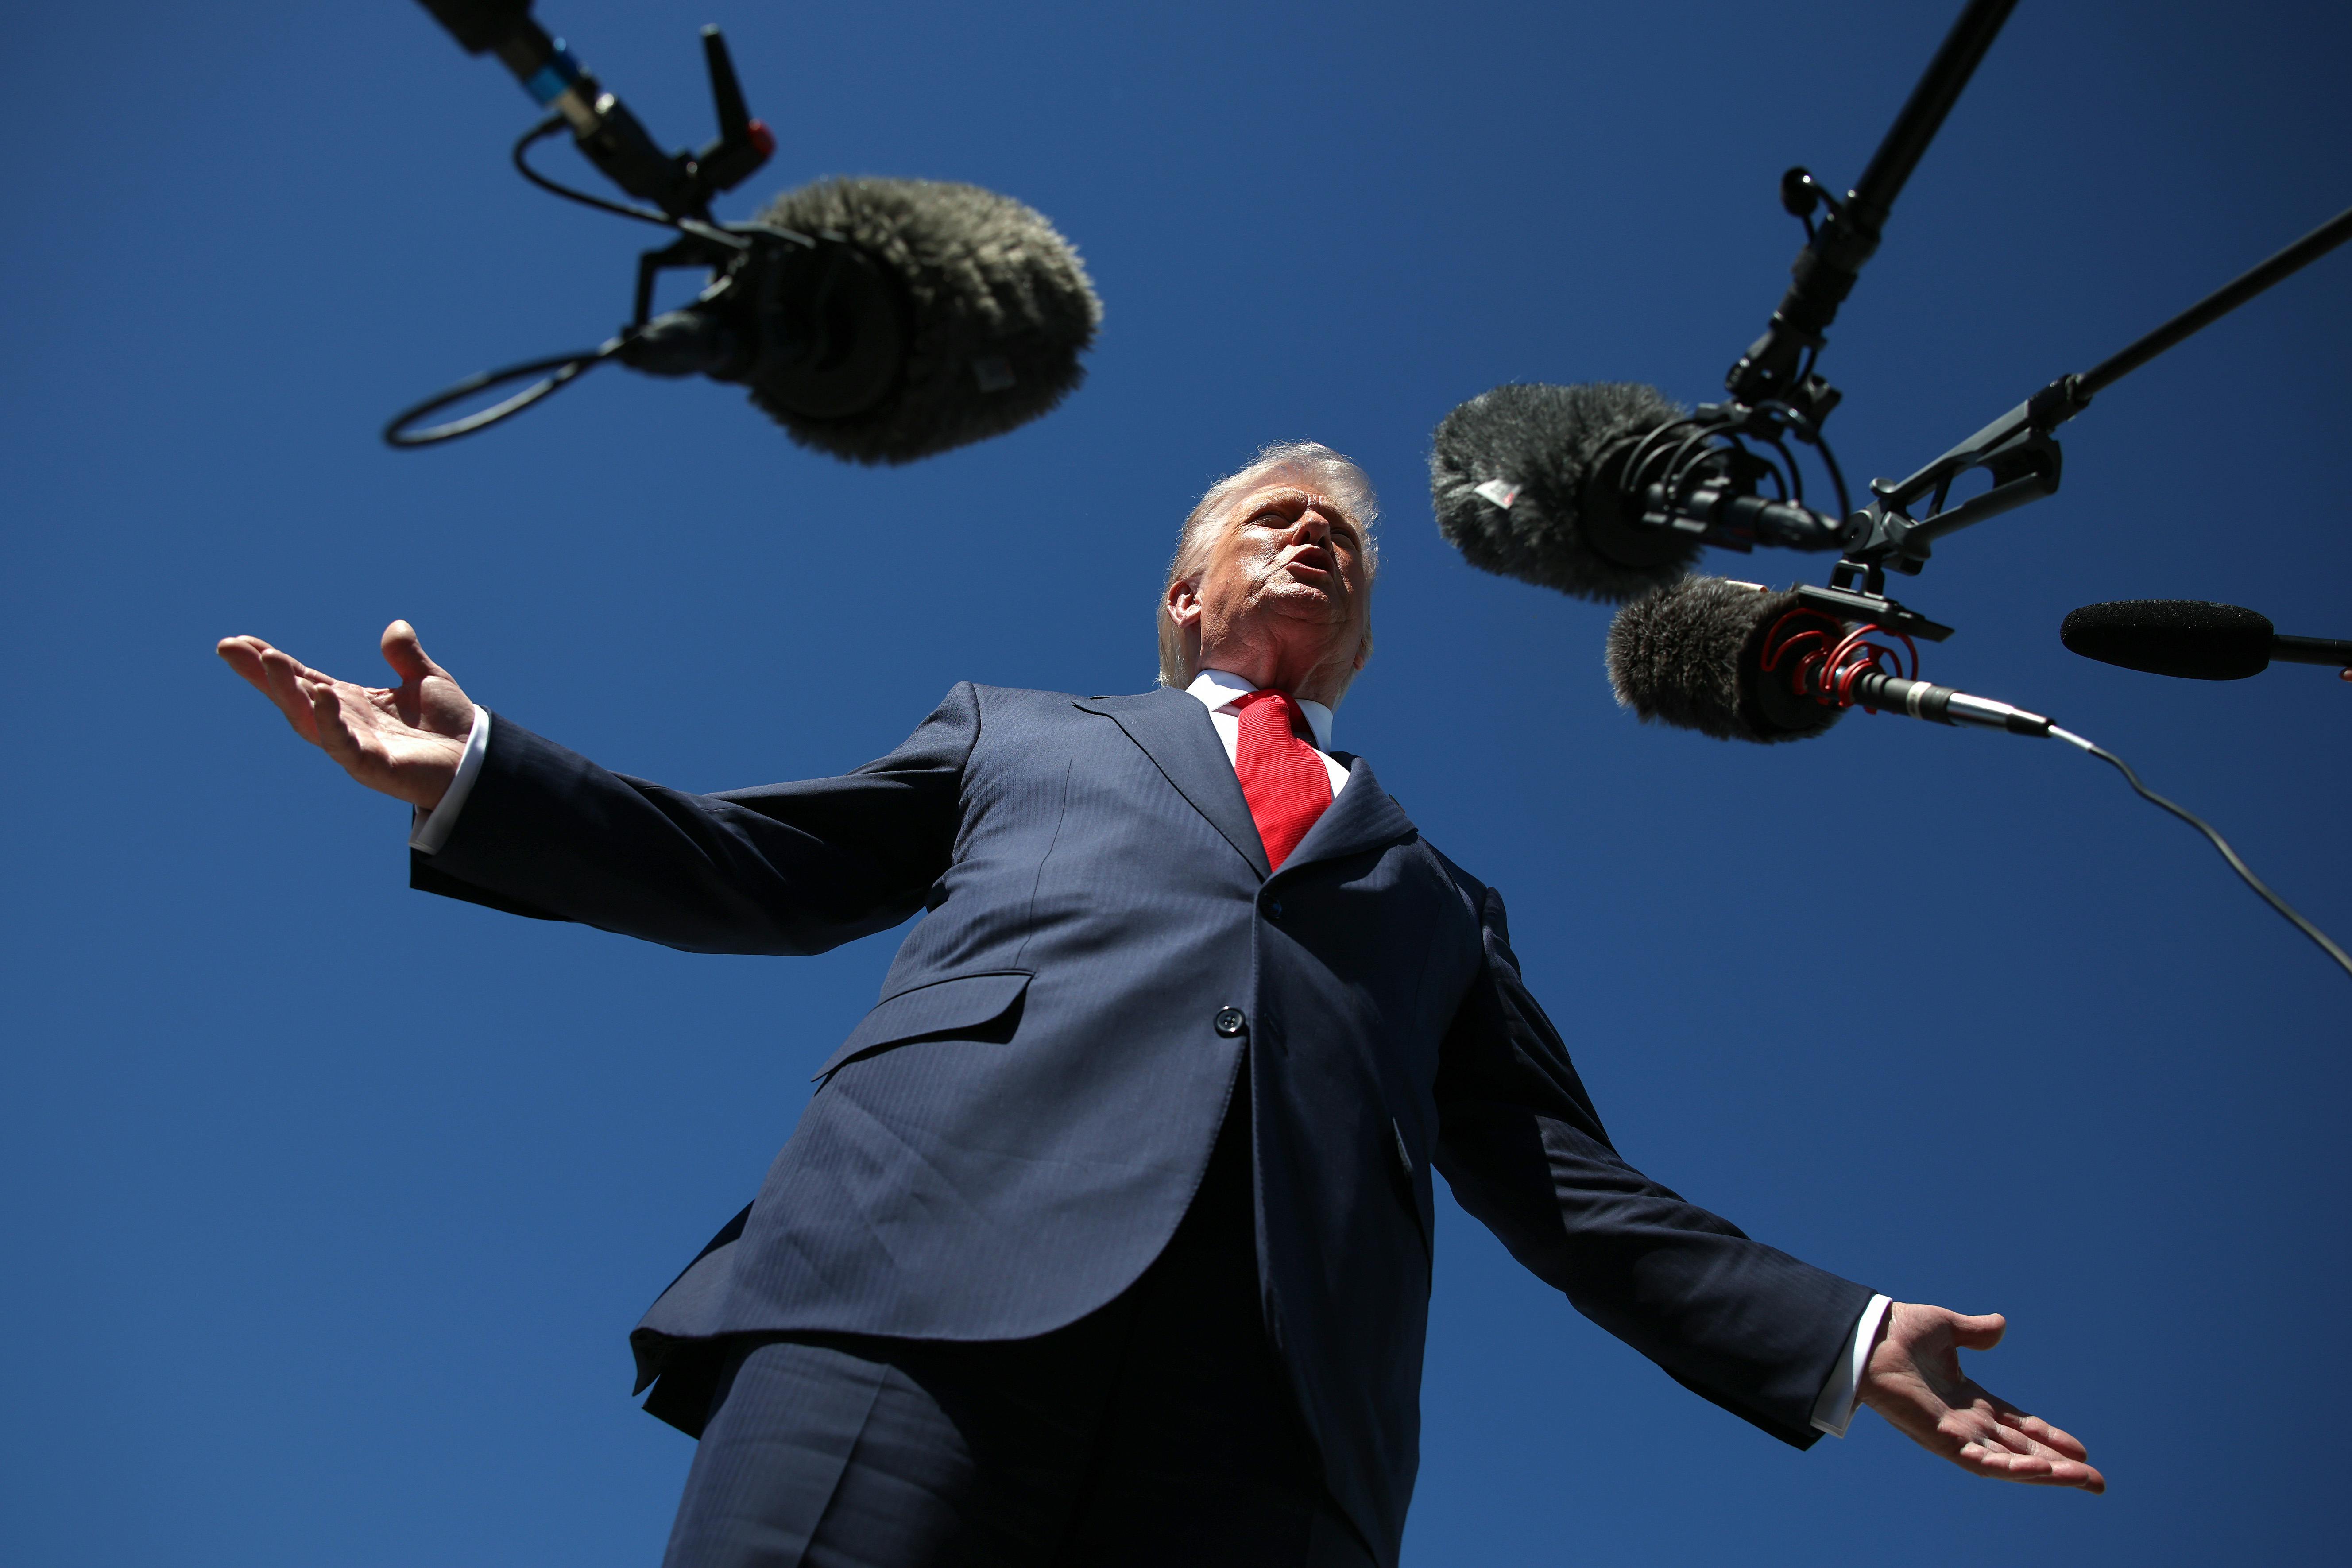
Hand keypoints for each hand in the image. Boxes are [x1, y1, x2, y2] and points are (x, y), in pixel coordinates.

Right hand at [217, 621, 473, 809]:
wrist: (479, 761)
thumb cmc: (450, 726)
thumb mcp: (427, 680)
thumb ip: (406, 656)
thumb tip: (395, 628)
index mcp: (352, 703)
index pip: (303, 679)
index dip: (273, 662)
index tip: (240, 641)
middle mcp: (344, 724)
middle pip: (293, 697)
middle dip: (262, 674)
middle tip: (229, 648)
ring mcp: (353, 746)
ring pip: (308, 719)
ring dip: (286, 691)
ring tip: (267, 660)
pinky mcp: (370, 766)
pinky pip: (342, 743)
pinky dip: (329, 720)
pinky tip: (320, 694)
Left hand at [1858, 1301, 2104, 1493]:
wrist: (1866, 1336)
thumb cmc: (1897, 1331)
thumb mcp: (1948, 1328)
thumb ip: (1975, 1332)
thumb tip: (2001, 1326)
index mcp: (1967, 1399)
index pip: (2017, 1424)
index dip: (2048, 1436)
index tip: (2081, 1448)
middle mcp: (1964, 1422)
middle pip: (2021, 1450)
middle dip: (2059, 1467)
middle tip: (2098, 1481)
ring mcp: (1953, 1435)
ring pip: (2009, 1463)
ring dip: (2048, 1473)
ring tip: (2084, 1480)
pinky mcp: (1940, 1440)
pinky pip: (1983, 1461)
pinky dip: (2013, 1467)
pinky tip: (2043, 1470)